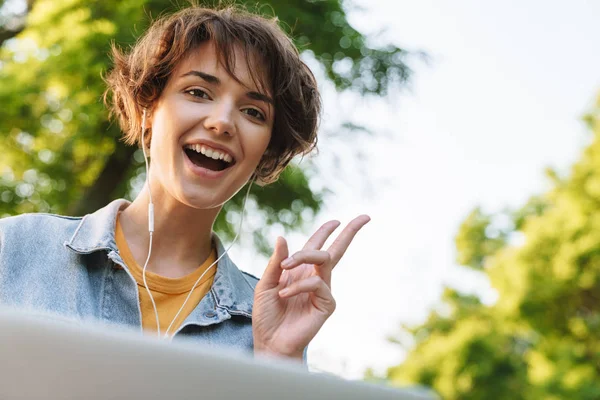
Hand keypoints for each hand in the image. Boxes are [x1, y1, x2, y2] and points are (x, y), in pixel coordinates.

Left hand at [252, 215, 370, 359]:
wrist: (270, 341)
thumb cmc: (267, 314)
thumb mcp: (266, 283)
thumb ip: (276, 262)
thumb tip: (282, 236)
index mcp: (301, 270)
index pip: (317, 246)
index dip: (327, 231)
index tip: (337, 220)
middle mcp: (315, 277)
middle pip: (337, 249)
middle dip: (350, 232)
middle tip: (364, 217)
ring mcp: (323, 290)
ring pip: (325, 259)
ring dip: (304, 255)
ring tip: (285, 267)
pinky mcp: (327, 303)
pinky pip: (317, 283)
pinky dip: (299, 285)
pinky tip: (285, 295)